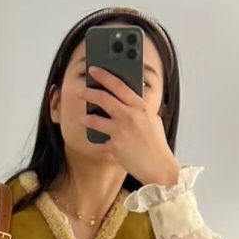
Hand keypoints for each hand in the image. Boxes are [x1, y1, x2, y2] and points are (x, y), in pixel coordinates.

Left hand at [85, 67, 180, 187]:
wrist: (159, 167)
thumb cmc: (157, 144)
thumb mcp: (152, 120)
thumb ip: (139, 109)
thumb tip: (126, 101)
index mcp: (140, 107)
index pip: (119, 85)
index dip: (104, 76)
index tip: (93, 70)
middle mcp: (129, 116)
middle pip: (103, 98)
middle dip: (88, 92)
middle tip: (80, 91)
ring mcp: (120, 131)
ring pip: (95, 119)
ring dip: (87, 118)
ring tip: (83, 118)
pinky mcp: (114, 146)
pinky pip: (101, 140)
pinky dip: (100, 141)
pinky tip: (100, 142)